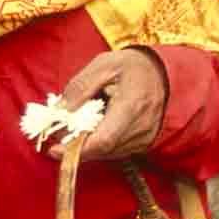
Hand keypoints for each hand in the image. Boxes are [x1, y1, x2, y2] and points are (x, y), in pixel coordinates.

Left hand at [48, 48, 167, 162]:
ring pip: (107, 154)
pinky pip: (116, 151)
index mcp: (131, 107)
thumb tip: (60, 110)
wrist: (164, 73)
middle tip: (61, 133)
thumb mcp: (104, 65)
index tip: (54, 150)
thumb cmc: (134, 66)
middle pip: (102, 150)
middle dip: (77, 146)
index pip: (103, 140)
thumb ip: (81, 86)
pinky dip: (100, 145)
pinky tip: (95, 129)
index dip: (77, 149)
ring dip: (88, 145)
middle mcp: (141, 128)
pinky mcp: (144, 144)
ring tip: (79, 126)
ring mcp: (145, 138)